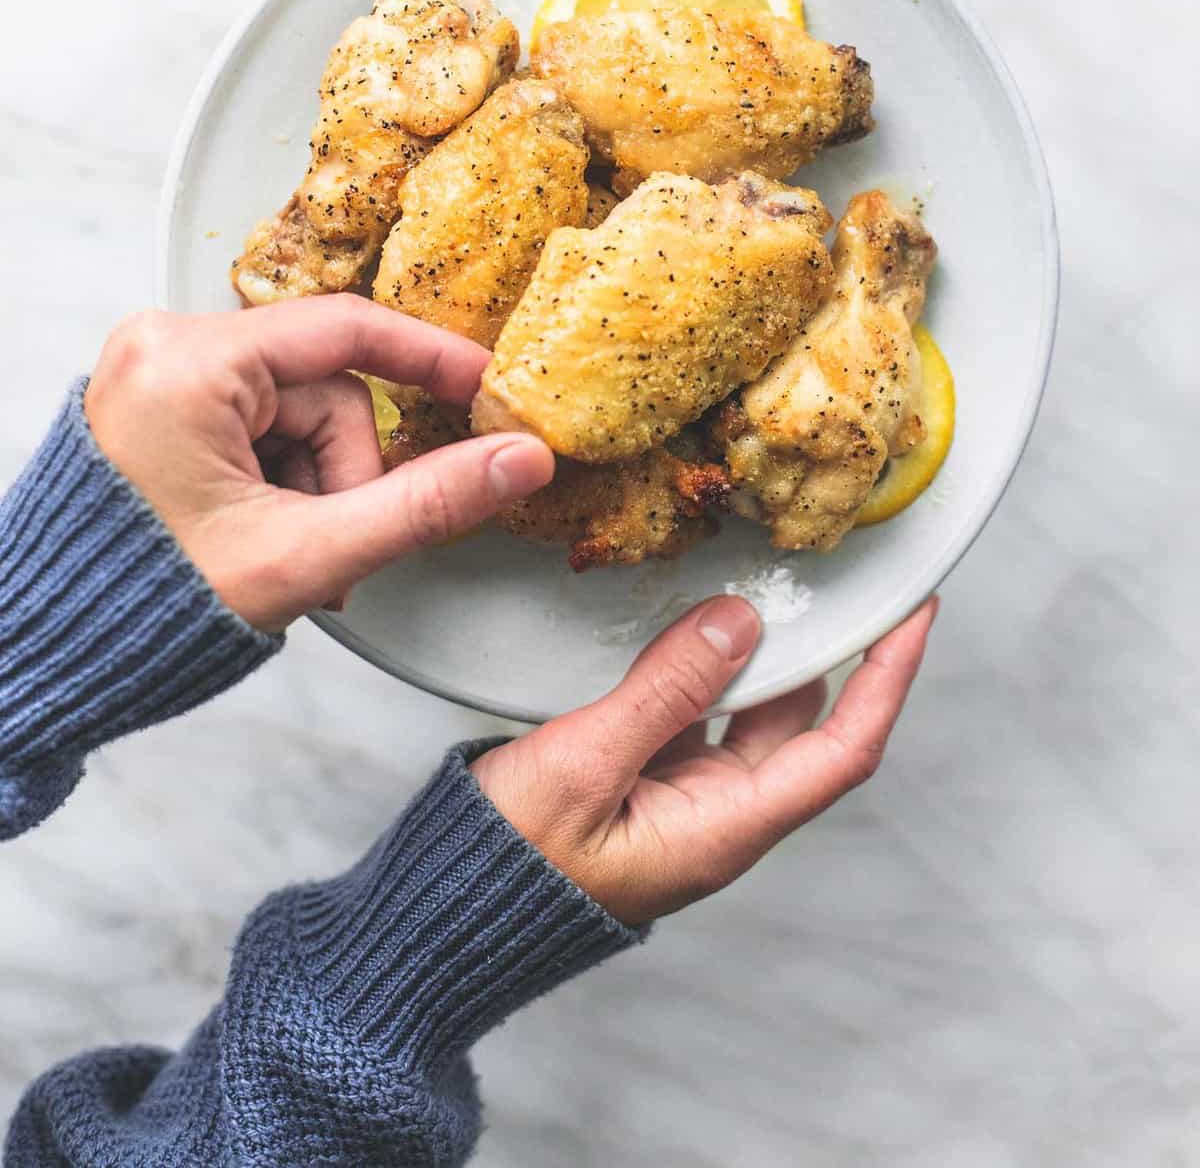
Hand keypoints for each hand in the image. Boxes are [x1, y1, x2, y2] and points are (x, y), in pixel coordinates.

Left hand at [84, 296, 553, 630]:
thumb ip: (424, 503)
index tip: (487, 388)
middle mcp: (166, 345)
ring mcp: (159, 372)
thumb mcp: (306, 554)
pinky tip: (261, 533)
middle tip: (328, 547)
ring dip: (315, 484)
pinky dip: (282, 480)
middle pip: (324, 386)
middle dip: (343, 472)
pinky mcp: (161, 402)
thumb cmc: (148, 606)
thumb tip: (517, 459)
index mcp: (187, 361)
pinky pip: (262, 422)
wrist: (55, 656)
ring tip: (285, 553)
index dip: (429, 360)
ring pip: (299, 411)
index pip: (344, 329)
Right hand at [472, 595, 934, 924]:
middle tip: (839, 569)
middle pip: (802, 723)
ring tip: (769, 575)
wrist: (442, 914)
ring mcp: (682, 799)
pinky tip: (690, 617)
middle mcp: (719, 815)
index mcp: (725, 827)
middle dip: (831, 649)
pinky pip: (697, 714)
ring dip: (762, 652)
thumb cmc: (507, 860)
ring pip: (748, 713)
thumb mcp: (584, 764)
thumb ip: (665, 690)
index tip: (915, 612)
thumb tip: (740, 621)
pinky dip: (705, 664)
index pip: (843, 749)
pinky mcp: (644, 782)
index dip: (888, 679)